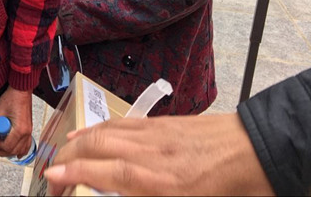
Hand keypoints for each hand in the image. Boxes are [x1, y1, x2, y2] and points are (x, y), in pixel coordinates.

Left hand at [0, 87, 32, 156]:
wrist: (21, 90)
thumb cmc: (11, 98)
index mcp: (19, 129)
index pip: (8, 146)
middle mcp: (26, 132)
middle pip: (14, 150)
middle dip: (3, 151)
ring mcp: (29, 131)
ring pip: (21, 149)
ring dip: (11, 151)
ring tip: (2, 149)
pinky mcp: (29, 129)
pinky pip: (28, 144)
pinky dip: (22, 150)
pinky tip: (18, 153)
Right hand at [43, 114, 273, 195]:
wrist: (259, 150)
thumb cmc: (231, 189)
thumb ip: (149, 196)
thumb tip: (120, 188)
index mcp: (157, 180)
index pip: (101, 172)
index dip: (71, 174)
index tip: (51, 180)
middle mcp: (149, 152)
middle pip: (96, 147)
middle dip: (67, 158)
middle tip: (52, 173)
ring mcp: (154, 134)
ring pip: (106, 131)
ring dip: (79, 140)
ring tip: (62, 151)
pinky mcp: (163, 123)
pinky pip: (123, 122)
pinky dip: (101, 127)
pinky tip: (94, 131)